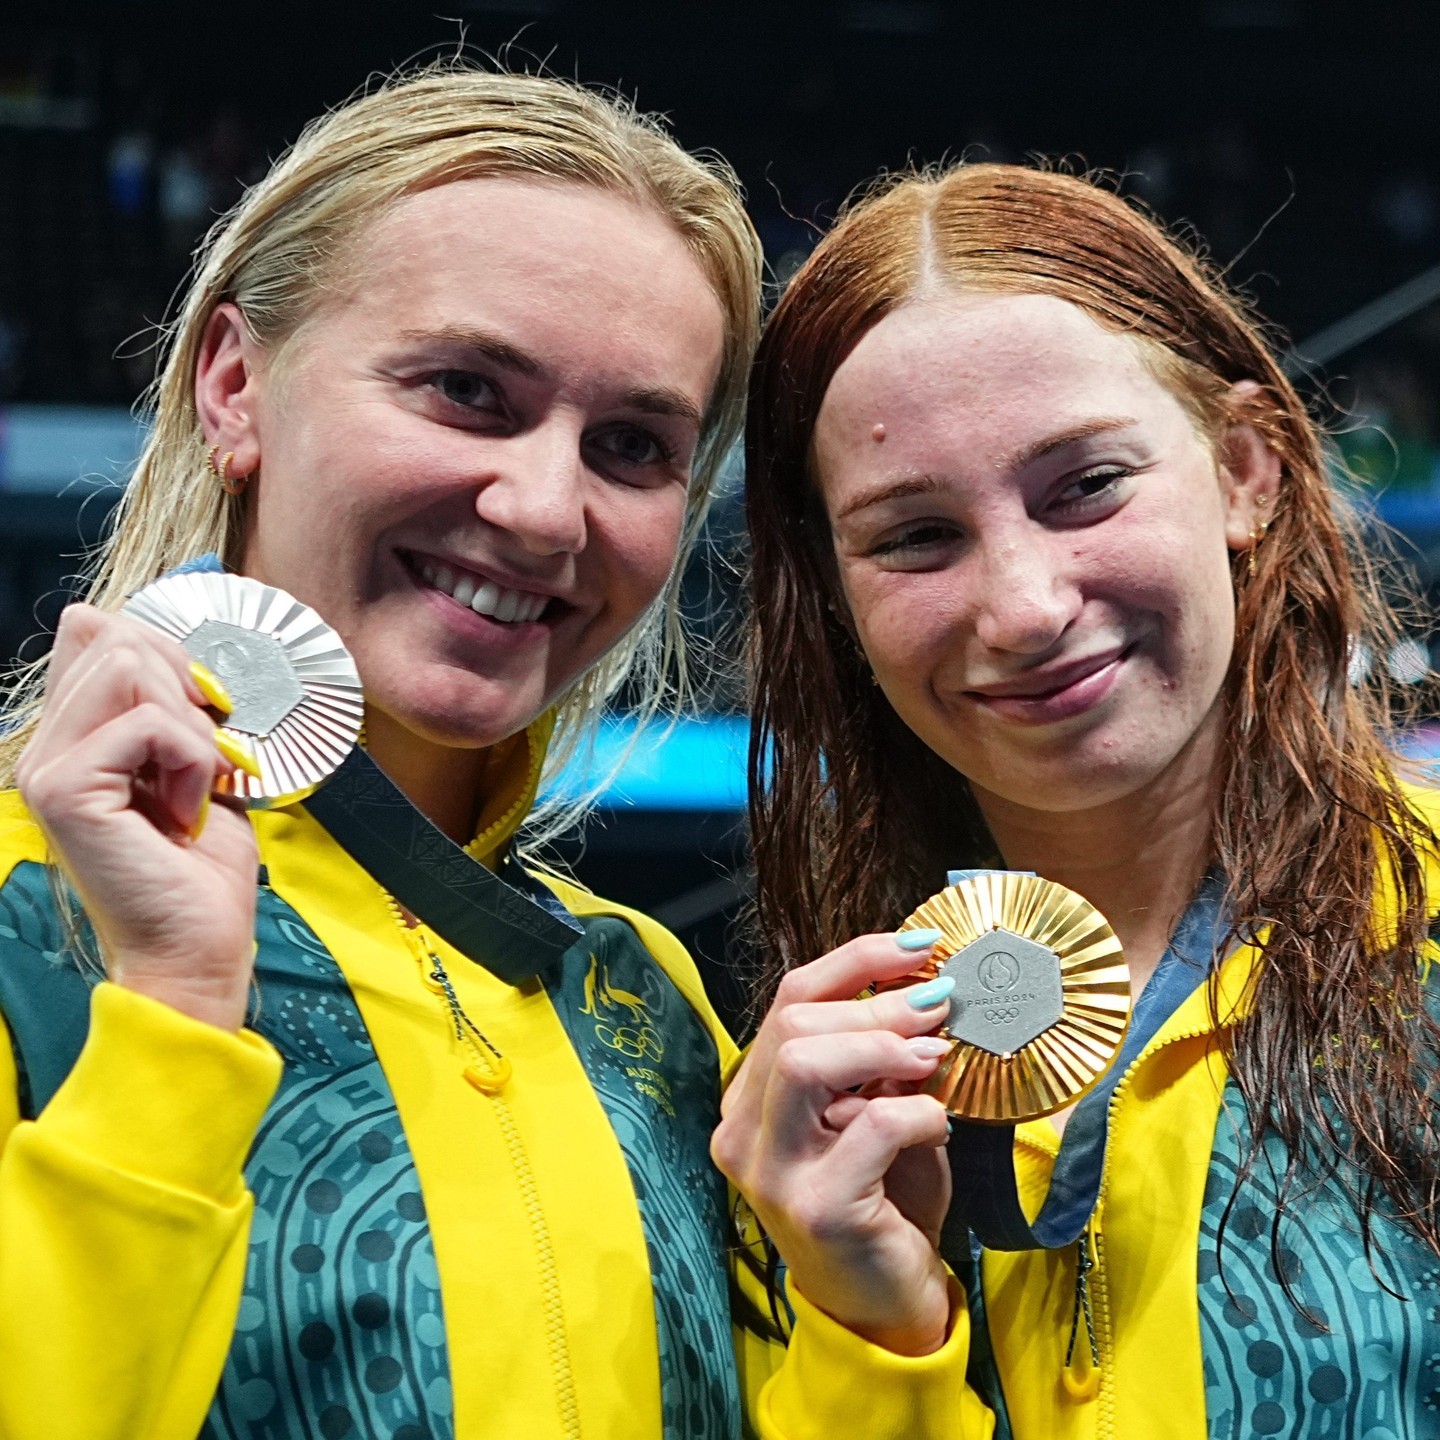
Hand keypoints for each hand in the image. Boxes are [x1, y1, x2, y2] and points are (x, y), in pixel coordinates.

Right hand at [15, 604, 260, 1030]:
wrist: (198, 947)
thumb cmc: (203, 867)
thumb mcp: (197, 765)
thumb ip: (177, 707)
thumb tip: (175, 651)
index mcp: (74, 734)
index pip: (97, 632)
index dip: (168, 656)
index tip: (205, 716)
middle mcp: (47, 746)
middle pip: (117, 640)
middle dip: (187, 690)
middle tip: (204, 761)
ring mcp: (46, 767)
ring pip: (128, 667)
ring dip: (191, 727)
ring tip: (193, 787)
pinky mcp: (66, 790)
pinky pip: (149, 723)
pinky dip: (192, 758)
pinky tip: (186, 809)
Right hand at [712, 933, 954, 1355]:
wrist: (886, 1304)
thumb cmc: (883, 1198)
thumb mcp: (875, 1111)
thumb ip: (880, 1058)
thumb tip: (923, 984)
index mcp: (750, 1097)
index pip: (788, 999)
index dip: (856, 961)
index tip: (918, 946)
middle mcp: (742, 1131)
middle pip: (794, 1025)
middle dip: (877, 1003)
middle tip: (940, 1004)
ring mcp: (771, 1171)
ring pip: (806, 1062)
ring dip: (883, 1046)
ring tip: (933, 1056)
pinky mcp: (816, 1207)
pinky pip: (871, 1126)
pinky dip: (918, 1111)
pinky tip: (938, 1125)